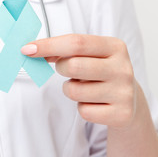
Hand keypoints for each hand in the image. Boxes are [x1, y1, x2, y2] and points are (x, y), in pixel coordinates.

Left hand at [21, 34, 135, 127]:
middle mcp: (123, 68)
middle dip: (61, 69)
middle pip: (73, 65)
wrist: (130, 101)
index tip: (27, 49)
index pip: (77, 42)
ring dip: (72, 90)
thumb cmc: (102, 73)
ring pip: (75, 91)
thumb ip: (68, 50)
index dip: (49, 45)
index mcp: (116, 47)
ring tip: (86, 88)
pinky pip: (84, 111)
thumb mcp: (93, 55)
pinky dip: (83, 108)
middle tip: (68, 70)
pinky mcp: (122, 114)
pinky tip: (95, 103)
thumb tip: (33, 50)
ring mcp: (124, 92)